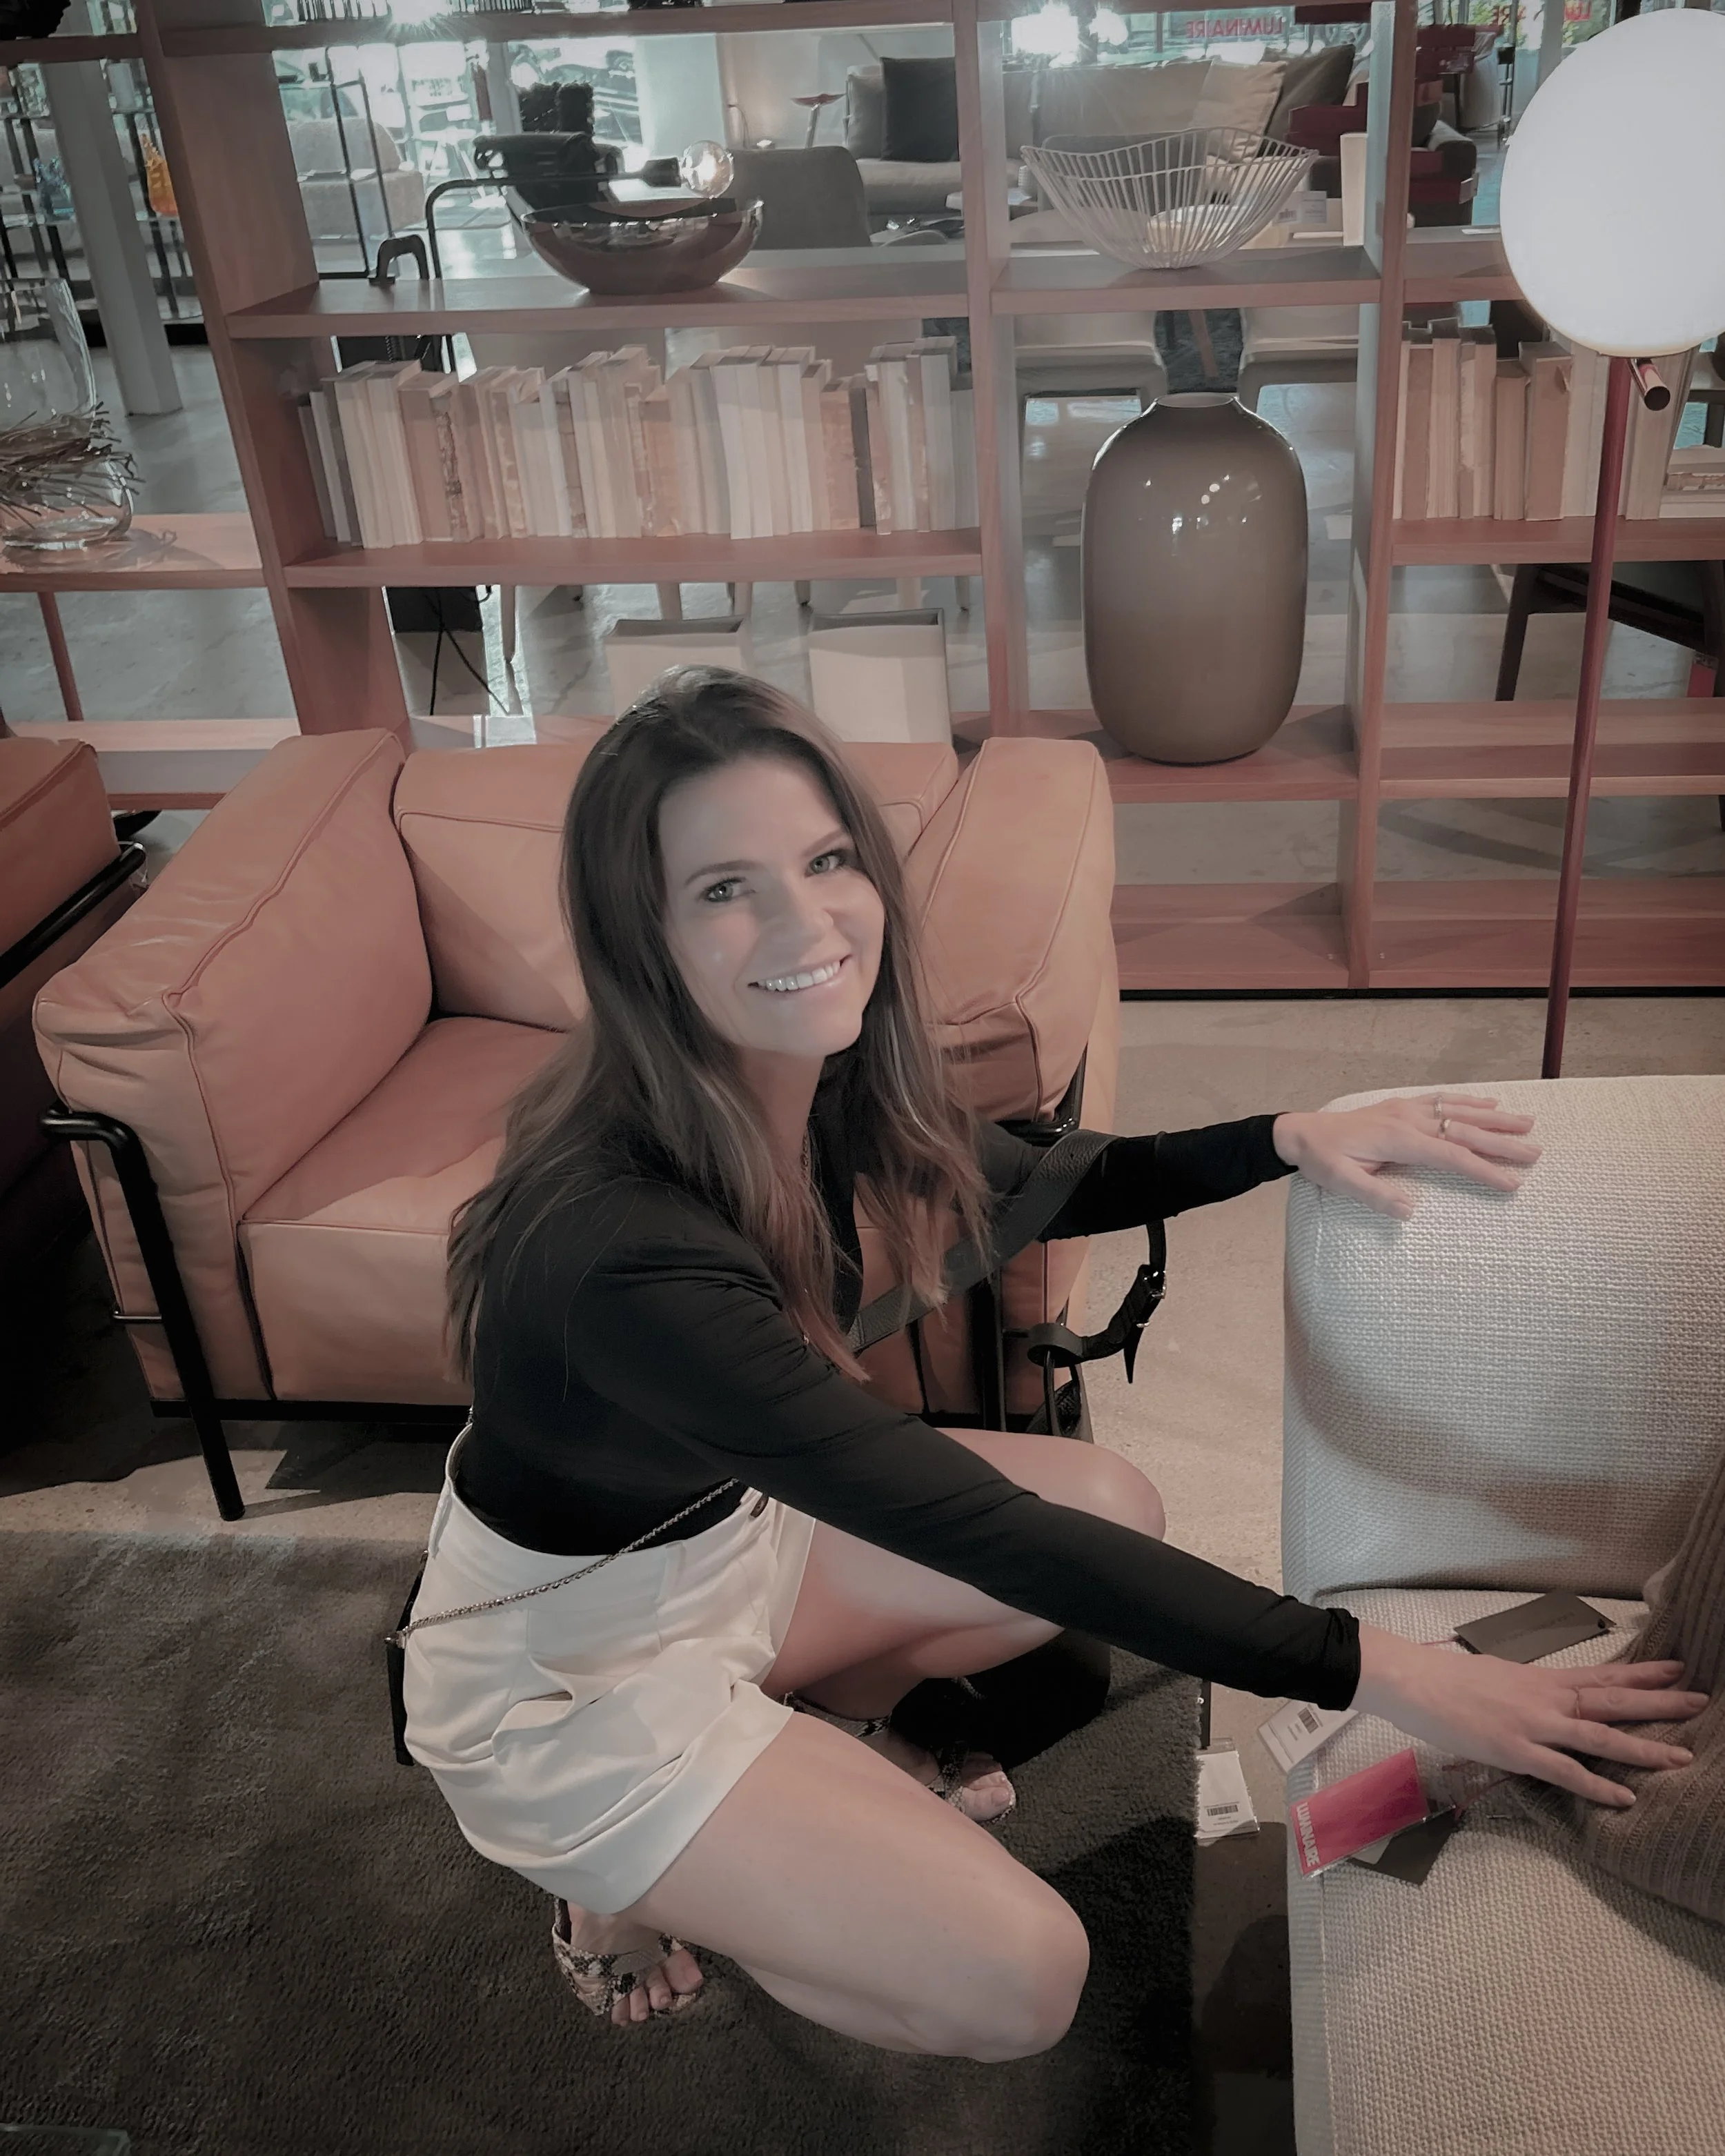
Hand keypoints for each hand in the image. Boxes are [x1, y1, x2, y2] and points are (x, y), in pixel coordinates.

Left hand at [1272, 1093, 1540, 1219]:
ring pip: (1460, 1111)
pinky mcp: (1402, 1105)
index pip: (1451, 1157)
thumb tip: (1411, 1213)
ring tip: (1528, 1123)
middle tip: (1536, 1153)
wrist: (1301, 1132)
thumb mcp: (1340, 1183)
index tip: (1512, 1182)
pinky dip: (1469, 1100)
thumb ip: (1375, 1196)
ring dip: (1495, 1118)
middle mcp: (1408, 1120)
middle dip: (1502, 1143)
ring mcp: (1407, 1109)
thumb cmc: (1322, 1160)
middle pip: (1464, 1131)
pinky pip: (1443, 1099)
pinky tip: (1490, 1103)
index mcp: (1398, 1140)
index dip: (1483, 1170)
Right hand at [1354, 1625, 1706, 1806]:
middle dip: (1659, 1702)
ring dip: (1642, 1746)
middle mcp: (1546, 1698)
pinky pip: (1565, 1771)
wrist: (1413, 1681)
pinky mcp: (1516, 1751)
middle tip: (1701, 1701)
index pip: (1603, 1674)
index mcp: (1542, 1679)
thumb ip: (1530, 1691)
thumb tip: (1548, 1701)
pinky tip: (1625, 1797)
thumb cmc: (1448, 1679)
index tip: (1678, 1667)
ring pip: (1599, 1736)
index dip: (1642, 1672)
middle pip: (1612, 1699)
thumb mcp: (1499, 1677)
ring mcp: (1534, 1724)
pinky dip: (1597, 1785)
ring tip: (1680, 1756)